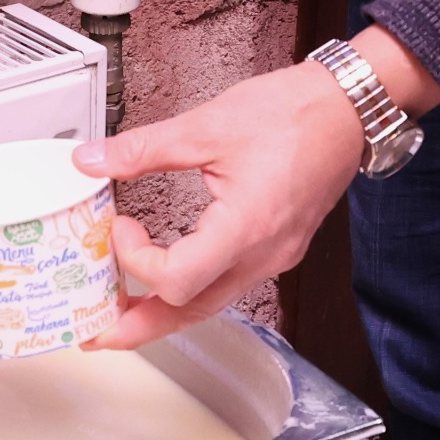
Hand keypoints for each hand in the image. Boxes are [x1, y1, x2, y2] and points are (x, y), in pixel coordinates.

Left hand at [80, 30, 439, 348]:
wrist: (346, 109)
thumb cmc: (292, 114)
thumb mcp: (205, 125)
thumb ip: (143, 149)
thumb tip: (92, 160)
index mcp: (246, 228)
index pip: (179, 280)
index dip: (136, 262)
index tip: (119, 229)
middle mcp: (263, 255)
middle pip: (193, 313)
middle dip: (140, 326)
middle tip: (95, 330)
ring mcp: (274, 257)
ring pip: (212, 304)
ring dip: (165, 310)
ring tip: (124, 307)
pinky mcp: (278, 249)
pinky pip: (229, 284)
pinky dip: (193, 287)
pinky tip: (169, 273)